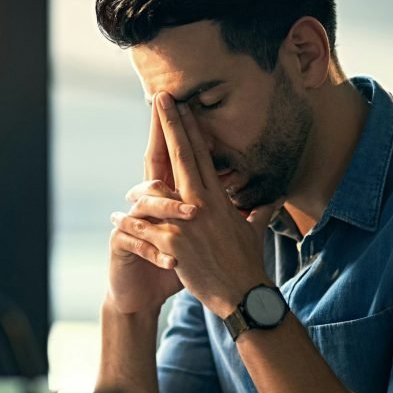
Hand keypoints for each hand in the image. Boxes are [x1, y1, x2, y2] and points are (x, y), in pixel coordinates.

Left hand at [111, 92, 280, 317]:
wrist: (242, 294)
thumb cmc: (247, 264)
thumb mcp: (255, 232)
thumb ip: (260, 210)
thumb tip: (275, 198)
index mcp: (218, 198)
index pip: (202, 154)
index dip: (191, 128)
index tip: (183, 106)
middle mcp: (203, 203)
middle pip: (183, 156)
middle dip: (170, 125)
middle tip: (161, 98)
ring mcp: (187, 221)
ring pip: (158, 188)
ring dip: (140, 177)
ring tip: (127, 170)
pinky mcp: (173, 242)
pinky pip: (145, 227)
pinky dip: (130, 222)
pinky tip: (117, 217)